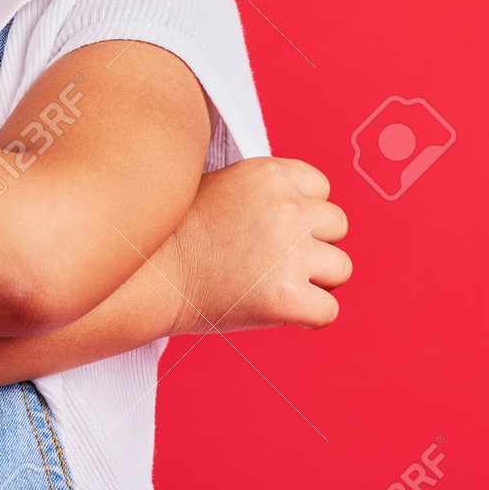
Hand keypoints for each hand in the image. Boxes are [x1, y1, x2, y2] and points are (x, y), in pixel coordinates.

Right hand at [165, 157, 351, 335]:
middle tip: (273, 257)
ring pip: (341, 268)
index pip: (320, 186)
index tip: (275, 225)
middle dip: (313, 242)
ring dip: (314, 279)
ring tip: (270, 281)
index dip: (301, 209)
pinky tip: (272, 307)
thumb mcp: (219, 185)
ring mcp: (290, 253)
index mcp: (269, 174)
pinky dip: (306, 315)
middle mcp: (286, 208)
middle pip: (337, 225)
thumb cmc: (173, 234)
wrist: (147, 275)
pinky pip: (329, 311)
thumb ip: (265, 192)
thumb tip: (303, 209)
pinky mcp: (288, 298)